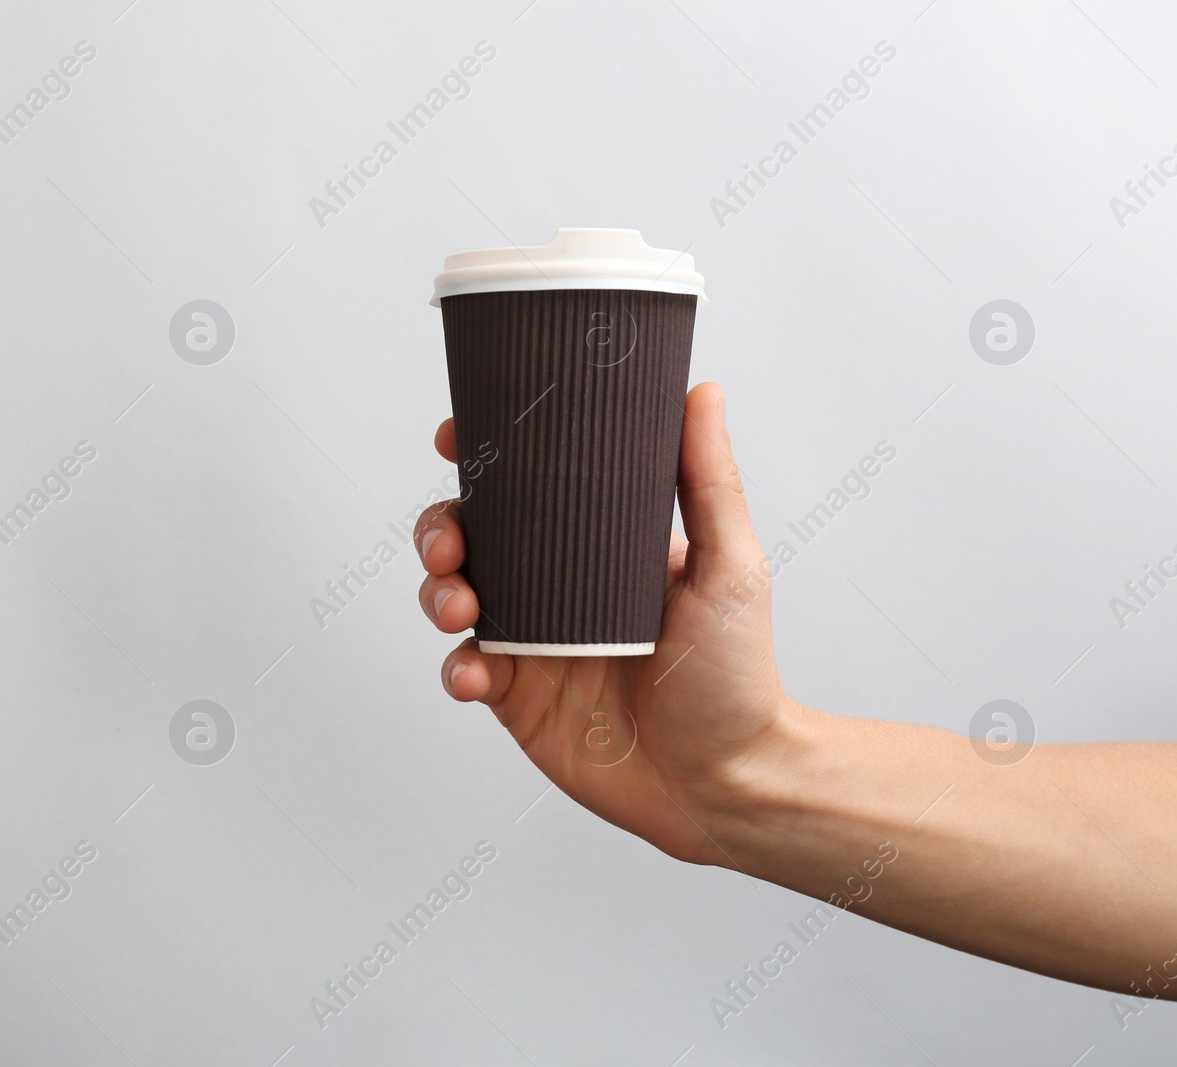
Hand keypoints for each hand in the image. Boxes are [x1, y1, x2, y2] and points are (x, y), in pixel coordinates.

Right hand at [415, 382, 803, 864]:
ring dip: (437, 592)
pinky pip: (464, 670)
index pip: (527, 486)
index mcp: (598, 545)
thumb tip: (702, 391)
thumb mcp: (731, 568)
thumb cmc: (739, 676)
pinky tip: (473, 673)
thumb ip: (709, 482)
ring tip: (459, 606)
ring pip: (453, 596)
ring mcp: (531, 644)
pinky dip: (455, 667)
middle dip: (440, 528)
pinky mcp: (516, 700)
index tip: (454, 436)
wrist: (728, 784)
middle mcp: (556, 588)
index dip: (481, 458)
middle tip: (449, 543)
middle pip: (472, 536)